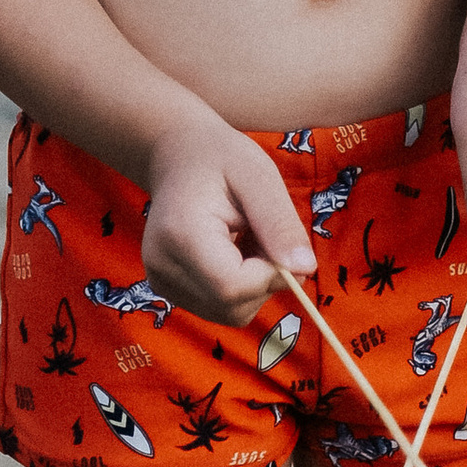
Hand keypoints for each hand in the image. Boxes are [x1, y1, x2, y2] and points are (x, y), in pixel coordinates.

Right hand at [139, 108, 314, 325]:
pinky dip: (240, 288)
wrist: (176, 154)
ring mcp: (161, 282)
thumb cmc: (220, 158)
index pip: (231, 286)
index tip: (280, 243)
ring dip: (255, 285)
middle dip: (265, 280)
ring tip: (247, 239)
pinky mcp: (168, 289)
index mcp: (180, 234)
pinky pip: (219, 307)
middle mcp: (162, 266)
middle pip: (231, 307)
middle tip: (264, 234)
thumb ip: (280, 225)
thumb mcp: (259, 177)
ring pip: (229, 313)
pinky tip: (235, 252)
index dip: (269, 276)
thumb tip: (305, 270)